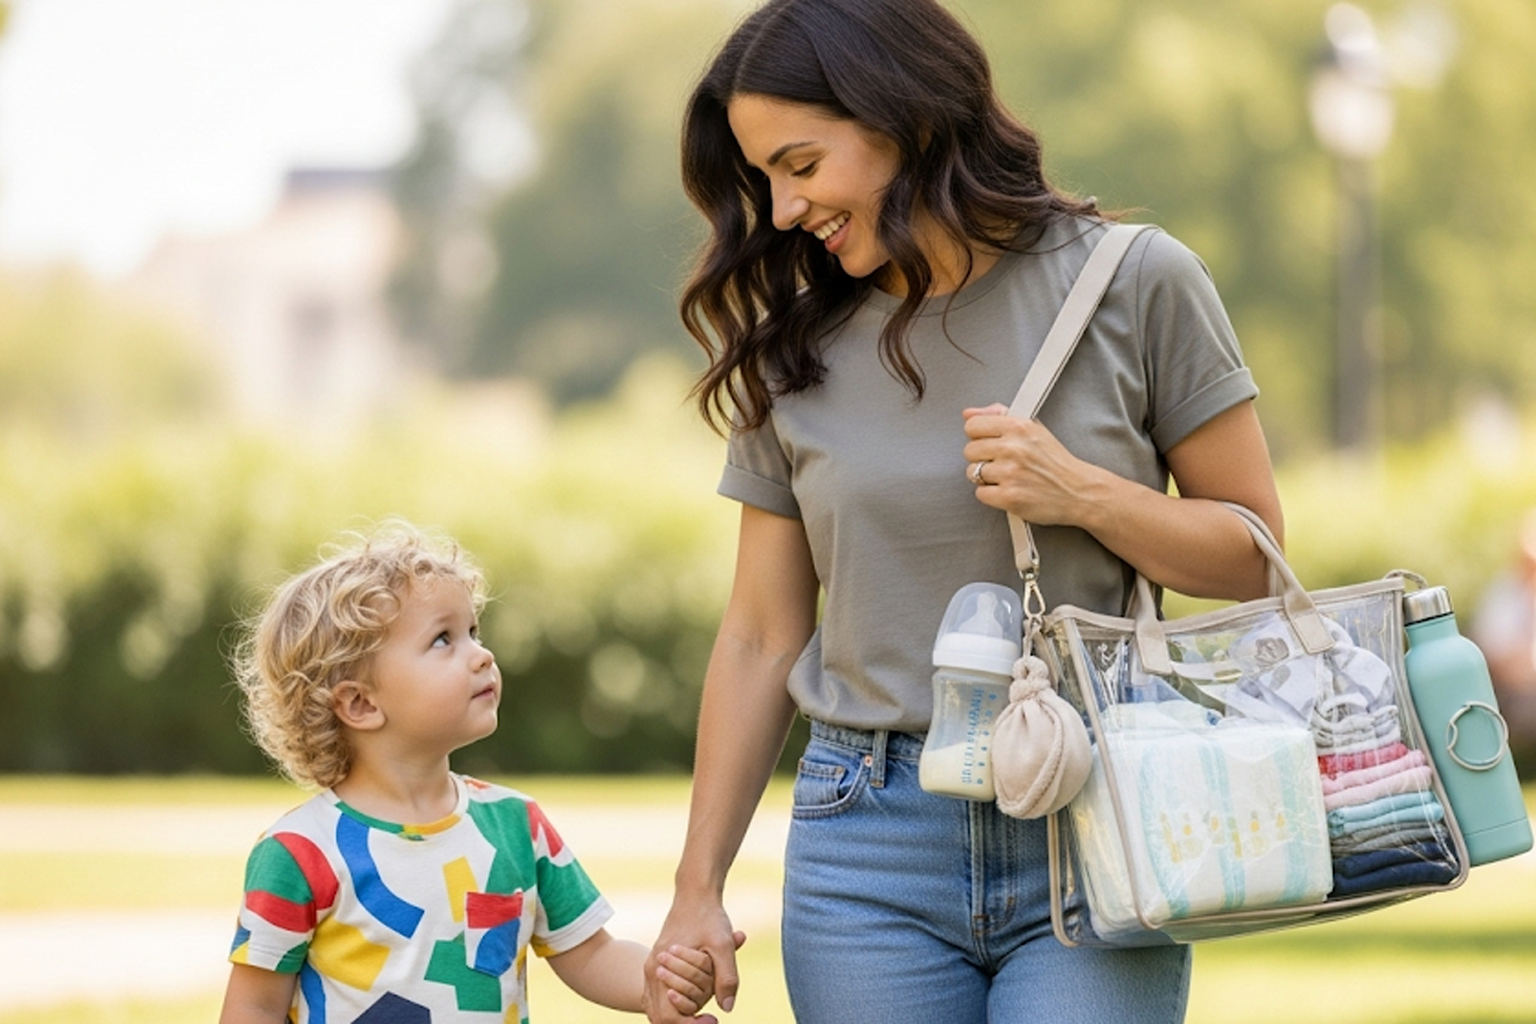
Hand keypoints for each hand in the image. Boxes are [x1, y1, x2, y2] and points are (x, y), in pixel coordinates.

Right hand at [643, 896, 745, 1022]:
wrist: (694, 894)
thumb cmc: (708, 917)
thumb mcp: (723, 945)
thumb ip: (726, 977)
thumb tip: (727, 1008)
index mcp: (661, 969)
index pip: (669, 1017)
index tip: (713, 1020)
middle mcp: (651, 972)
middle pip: (660, 1018)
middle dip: (686, 1023)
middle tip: (710, 1020)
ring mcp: (652, 969)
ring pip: (657, 1010)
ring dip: (679, 1016)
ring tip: (703, 1014)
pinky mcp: (657, 966)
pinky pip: (658, 998)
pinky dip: (673, 1006)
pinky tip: (693, 1004)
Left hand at [962, 403, 1106, 526]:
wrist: (1078, 491)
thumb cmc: (1055, 461)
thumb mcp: (1032, 429)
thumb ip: (998, 416)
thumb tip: (968, 413)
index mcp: (1018, 427)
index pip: (972, 425)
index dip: (979, 436)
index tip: (990, 443)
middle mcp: (1013, 448)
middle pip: (969, 451)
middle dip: (982, 458)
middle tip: (1002, 463)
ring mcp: (1010, 473)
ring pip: (972, 473)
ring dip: (987, 477)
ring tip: (1008, 477)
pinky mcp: (1009, 497)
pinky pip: (980, 493)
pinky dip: (992, 495)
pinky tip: (1009, 490)